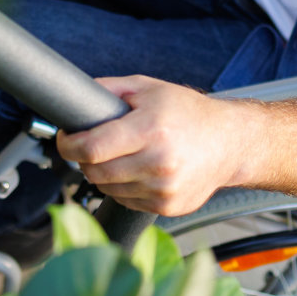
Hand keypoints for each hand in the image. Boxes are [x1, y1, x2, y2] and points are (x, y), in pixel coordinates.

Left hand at [55, 75, 248, 215]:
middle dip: (83, 159)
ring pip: (107, 189)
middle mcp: (158, 163)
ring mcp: (163, 189)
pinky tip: (137, 170)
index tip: (66, 139)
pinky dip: (122, 187)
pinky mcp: (167, 206)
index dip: (68, 145)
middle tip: (90, 146)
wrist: (230, 143)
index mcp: (151, 130)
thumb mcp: (149, 88)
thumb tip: (75, 95)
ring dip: (103, 174)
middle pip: (95, 172)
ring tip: (120, 156)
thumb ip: (110, 89)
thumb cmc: (190, 113)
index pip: (91, 148)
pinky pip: (126, 200)